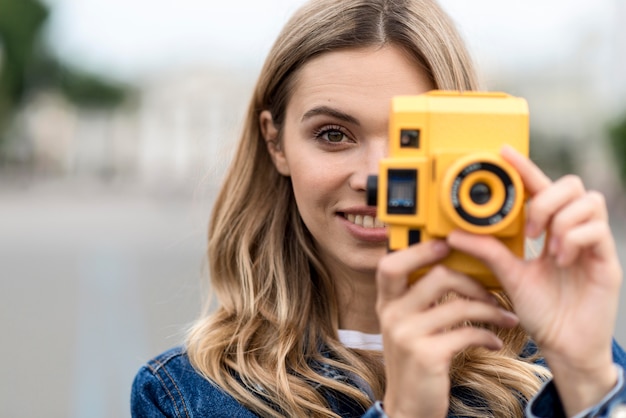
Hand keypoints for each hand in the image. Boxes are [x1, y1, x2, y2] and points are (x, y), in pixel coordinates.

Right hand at [376, 240, 518, 417]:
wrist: (409, 408)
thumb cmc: (415, 362)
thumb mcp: (406, 326)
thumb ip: (417, 299)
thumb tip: (447, 267)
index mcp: (386, 303)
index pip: (391, 264)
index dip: (419, 250)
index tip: (447, 246)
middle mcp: (392, 315)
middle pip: (436, 276)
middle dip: (472, 281)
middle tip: (491, 291)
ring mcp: (407, 335)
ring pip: (459, 304)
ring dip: (490, 310)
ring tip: (505, 318)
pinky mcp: (426, 355)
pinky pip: (467, 333)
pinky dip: (488, 336)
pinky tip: (495, 342)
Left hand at [447, 145, 622, 414]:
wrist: (564, 345)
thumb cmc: (542, 311)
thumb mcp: (509, 276)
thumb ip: (488, 252)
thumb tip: (455, 233)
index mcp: (549, 230)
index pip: (539, 188)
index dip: (525, 167)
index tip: (504, 151)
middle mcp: (572, 231)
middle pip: (571, 185)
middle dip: (545, 200)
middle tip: (530, 230)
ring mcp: (591, 244)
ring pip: (587, 202)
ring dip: (561, 221)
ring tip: (548, 249)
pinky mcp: (607, 260)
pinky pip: (597, 229)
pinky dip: (574, 239)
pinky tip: (562, 259)